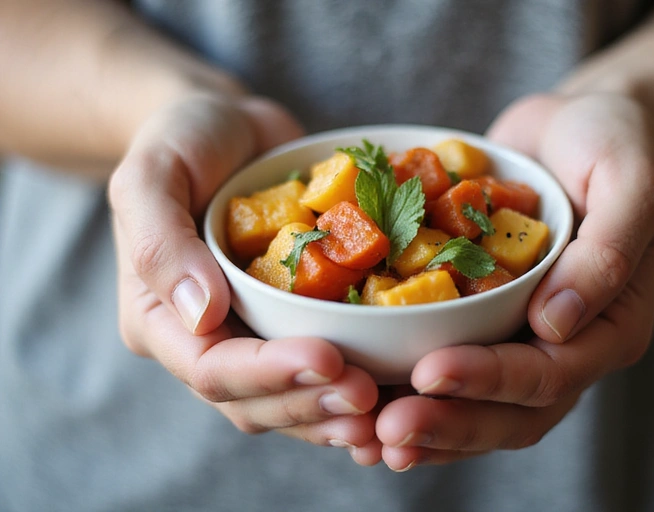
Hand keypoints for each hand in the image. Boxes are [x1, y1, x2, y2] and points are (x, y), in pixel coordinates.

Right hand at [108, 93, 381, 464]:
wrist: (230, 130)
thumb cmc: (181, 142)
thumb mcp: (151, 175)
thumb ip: (161, 244)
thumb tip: (204, 316)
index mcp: (162, 319)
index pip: (212, 369)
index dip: (270, 374)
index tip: (329, 359)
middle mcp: (209, 341)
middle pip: (256, 401)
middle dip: (313, 401)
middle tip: (369, 394)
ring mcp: (255, 336)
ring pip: (294, 400)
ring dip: (338, 412)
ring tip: (388, 411)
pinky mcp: (297, 322)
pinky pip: (325, 369)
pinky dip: (361, 385)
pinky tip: (399, 390)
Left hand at [375, 92, 653, 469]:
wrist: (576, 125)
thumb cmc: (615, 142)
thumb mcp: (631, 181)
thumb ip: (607, 253)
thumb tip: (555, 325)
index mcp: (611, 325)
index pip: (550, 373)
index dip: (488, 380)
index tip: (427, 372)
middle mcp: (566, 343)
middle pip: (510, 410)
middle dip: (448, 423)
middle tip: (383, 430)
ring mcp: (523, 335)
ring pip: (479, 405)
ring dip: (426, 427)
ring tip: (366, 438)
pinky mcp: (486, 317)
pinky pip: (452, 364)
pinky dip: (411, 390)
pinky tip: (366, 399)